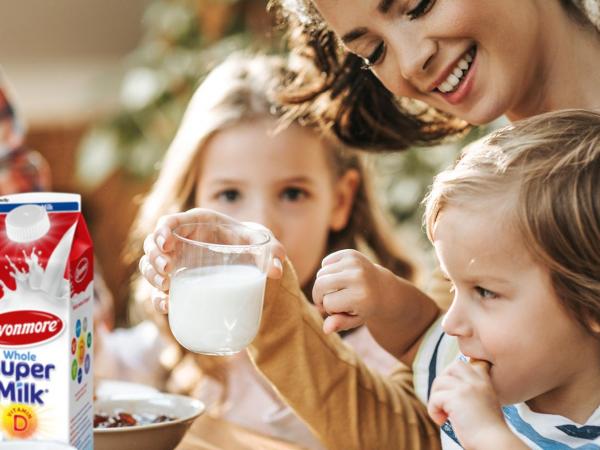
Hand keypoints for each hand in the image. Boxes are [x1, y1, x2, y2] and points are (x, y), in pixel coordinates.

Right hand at [138, 208, 285, 314]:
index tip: (166, 243)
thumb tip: (276, 271)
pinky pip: (158, 289)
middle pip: (154, 243)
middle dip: (154, 255)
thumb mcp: (264, 244)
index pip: (172, 221)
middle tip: (167, 270)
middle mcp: (184, 241)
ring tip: (165, 285)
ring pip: (151, 265)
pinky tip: (166, 305)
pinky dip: (157, 297)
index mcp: (199, 224)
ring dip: (151, 274)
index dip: (162, 229)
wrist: (251, 264)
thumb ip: (274, 252)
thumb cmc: (253, 246)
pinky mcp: (179, 282)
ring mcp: (178, 262)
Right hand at [312, 249, 392, 333]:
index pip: (327, 303)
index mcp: (360, 296)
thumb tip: (325, 330)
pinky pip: (325, 263)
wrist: (383, 288)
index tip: (342, 310)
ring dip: (324, 284)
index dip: (331, 309)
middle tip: (327, 300)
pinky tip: (339, 277)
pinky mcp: (350, 253)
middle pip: (320, 285)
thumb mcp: (355, 320)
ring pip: (320, 274)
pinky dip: (327, 271)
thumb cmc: (365, 307)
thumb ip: (339, 324)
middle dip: (319, 295)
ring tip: (337, 289)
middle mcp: (358, 277)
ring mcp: (354, 262)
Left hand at [427, 360, 518, 449]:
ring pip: (439, 381)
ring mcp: (466, 388)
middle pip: (454, 366)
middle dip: (445, 379)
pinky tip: (441, 421)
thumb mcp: (487, 404)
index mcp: (486, 383)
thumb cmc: (488, 431)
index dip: (461, 371)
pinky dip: (433, 410)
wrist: (494, 442)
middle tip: (444, 399)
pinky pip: (434, 398)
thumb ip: (474, 392)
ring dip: (436, 397)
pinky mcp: (455, 398)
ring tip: (443, 413)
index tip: (457, 387)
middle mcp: (476, 382)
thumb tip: (452, 390)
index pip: (473, 362)